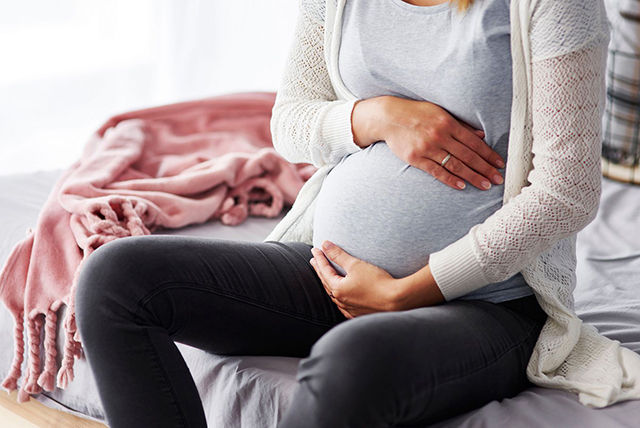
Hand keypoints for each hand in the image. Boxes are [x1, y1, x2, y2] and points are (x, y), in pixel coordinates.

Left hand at [309, 241, 401, 318]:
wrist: (396, 300)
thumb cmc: (377, 281)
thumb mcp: (355, 265)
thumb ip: (338, 255)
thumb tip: (325, 245)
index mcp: (338, 289)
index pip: (324, 270)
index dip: (320, 258)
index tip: (315, 249)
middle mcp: (341, 301)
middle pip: (326, 282)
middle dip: (320, 270)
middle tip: (315, 260)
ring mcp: (350, 309)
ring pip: (334, 295)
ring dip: (328, 283)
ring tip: (325, 276)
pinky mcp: (359, 313)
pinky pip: (344, 305)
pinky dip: (339, 297)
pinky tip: (340, 297)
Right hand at [351, 96, 504, 190]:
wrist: (389, 117)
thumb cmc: (416, 113)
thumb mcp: (440, 113)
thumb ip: (460, 125)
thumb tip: (481, 135)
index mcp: (448, 123)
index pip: (474, 142)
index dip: (488, 154)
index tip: (499, 163)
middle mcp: (440, 136)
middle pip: (468, 156)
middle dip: (485, 168)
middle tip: (498, 178)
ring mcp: (428, 148)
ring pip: (455, 165)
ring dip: (472, 176)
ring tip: (485, 185)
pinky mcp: (416, 158)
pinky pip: (436, 171)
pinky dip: (450, 179)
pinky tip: (461, 185)